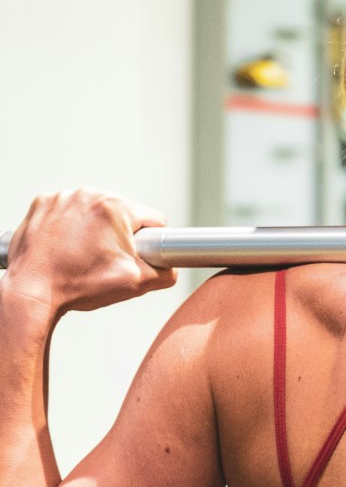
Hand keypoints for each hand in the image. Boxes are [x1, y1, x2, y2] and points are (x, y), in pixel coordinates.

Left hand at [2, 189, 176, 312]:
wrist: (32, 292)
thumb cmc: (79, 285)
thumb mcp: (138, 283)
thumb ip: (167, 272)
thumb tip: (172, 268)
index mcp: (115, 207)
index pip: (154, 220)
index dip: (152, 243)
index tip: (133, 257)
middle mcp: (88, 194)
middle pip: (124, 213)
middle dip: (121, 235)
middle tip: (105, 259)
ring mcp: (62, 197)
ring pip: (96, 211)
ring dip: (96, 228)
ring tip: (83, 253)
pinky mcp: (43, 204)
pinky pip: (70, 211)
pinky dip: (71, 226)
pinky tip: (67, 246)